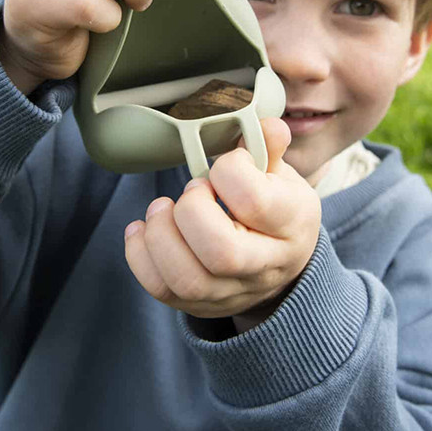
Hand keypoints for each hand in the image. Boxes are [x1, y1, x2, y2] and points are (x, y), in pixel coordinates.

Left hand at [124, 118, 321, 329]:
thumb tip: (269, 127)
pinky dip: (139, 256)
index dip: (229, 172)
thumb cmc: (276, 210)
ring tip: (162, 209)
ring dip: (161, 235)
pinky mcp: (199, 304)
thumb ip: (268, 149)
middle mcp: (265, 266)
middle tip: (192, 191)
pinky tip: (143, 229)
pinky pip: (162, 290)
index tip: (225, 165)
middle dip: (191, 211)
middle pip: (221, 252)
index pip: (254, 201)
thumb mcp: (281, 176)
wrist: (281, 265)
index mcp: (292, 224)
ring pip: (187, 278)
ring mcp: (231, 291)